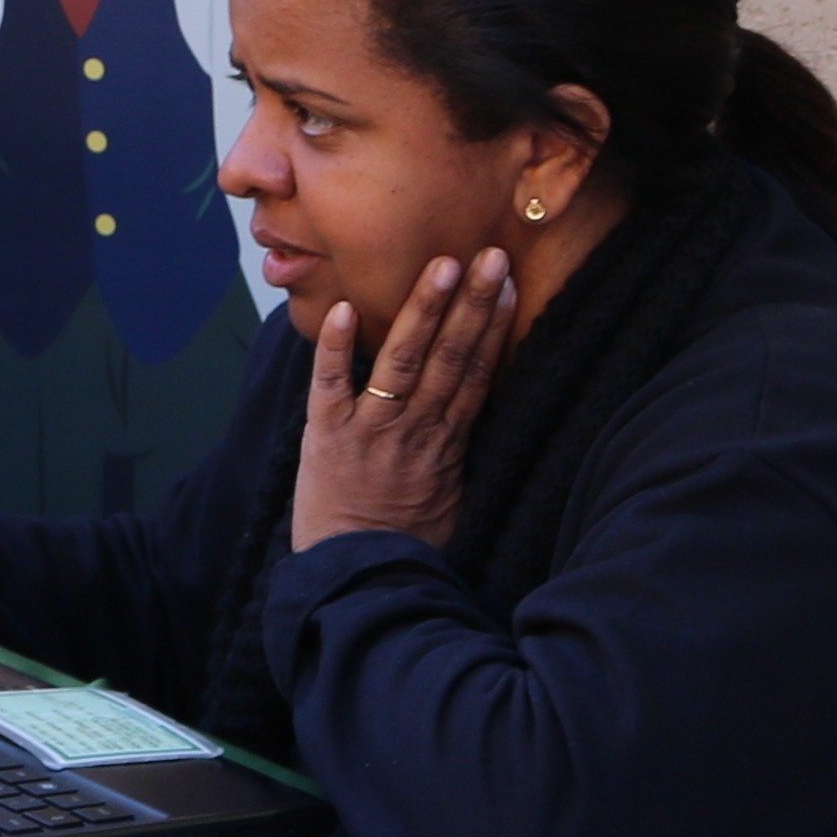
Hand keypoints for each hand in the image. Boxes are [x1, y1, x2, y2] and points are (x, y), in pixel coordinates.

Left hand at [288, 249, 522, 554]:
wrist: (358, 579)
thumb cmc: (407, 543)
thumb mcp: (453, 500)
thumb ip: (462, 454)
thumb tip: (487, 420)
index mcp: (448, 444)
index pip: (476, 374)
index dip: (493, 327)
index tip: (509, 286)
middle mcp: (415, 429)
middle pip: (450, 357)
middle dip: (471, 304)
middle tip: (490, 256)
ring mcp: (372, 429)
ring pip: (403, 360)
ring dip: (423, 310)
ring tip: (442, 266)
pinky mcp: (327, 435)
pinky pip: (332, 384)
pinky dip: (337, 346)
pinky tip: (344, 308)